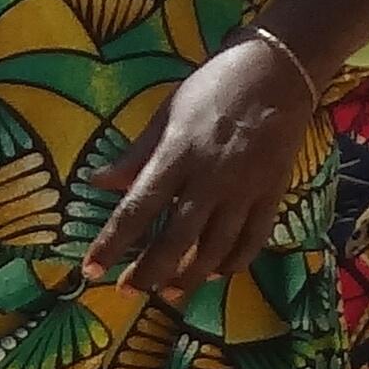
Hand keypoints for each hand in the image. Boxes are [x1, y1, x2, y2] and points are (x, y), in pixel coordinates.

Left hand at [83, 35, 316, 298]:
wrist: (278, 73)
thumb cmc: (212, 89)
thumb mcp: (165, 114)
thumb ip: (135, 155)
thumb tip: (97, 182)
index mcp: (176, 156)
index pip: (136, 210)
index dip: (111, 243)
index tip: (91, 269)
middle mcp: (210, 179)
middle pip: (176, 239)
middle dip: (149, 272)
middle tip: (128, 292)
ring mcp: (245, 190)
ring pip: (216, 248)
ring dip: (189, 277)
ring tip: (168, 294)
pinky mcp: (273, 194)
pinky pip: (253, 239)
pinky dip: (234, 262)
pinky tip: (215, 273)